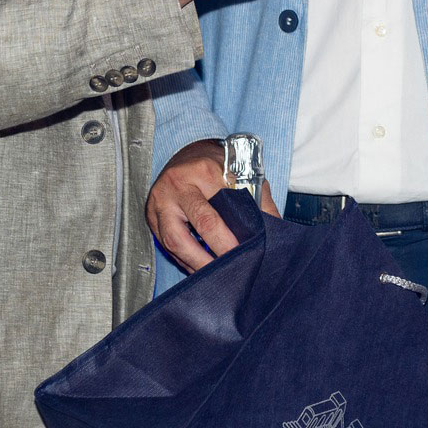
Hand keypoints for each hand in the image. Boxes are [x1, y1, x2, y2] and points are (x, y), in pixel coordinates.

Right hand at [145, 139, 279, 273]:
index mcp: (204, 171)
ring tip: (216, 275)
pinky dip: (185, 260)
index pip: (222, 208)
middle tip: (236, 268)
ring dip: (198, 263)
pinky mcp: (151, 216)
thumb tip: (275, 229)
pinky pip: (166, 245)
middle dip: (219, 251)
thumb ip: (259, 200)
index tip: (248, 253)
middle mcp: (179, 184)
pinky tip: (200, 268)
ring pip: (176, 240)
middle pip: (201, 224)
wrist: (184, 152)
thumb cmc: (215, 165)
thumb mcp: (241, 173)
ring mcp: (161, 201)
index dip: (234, 235)